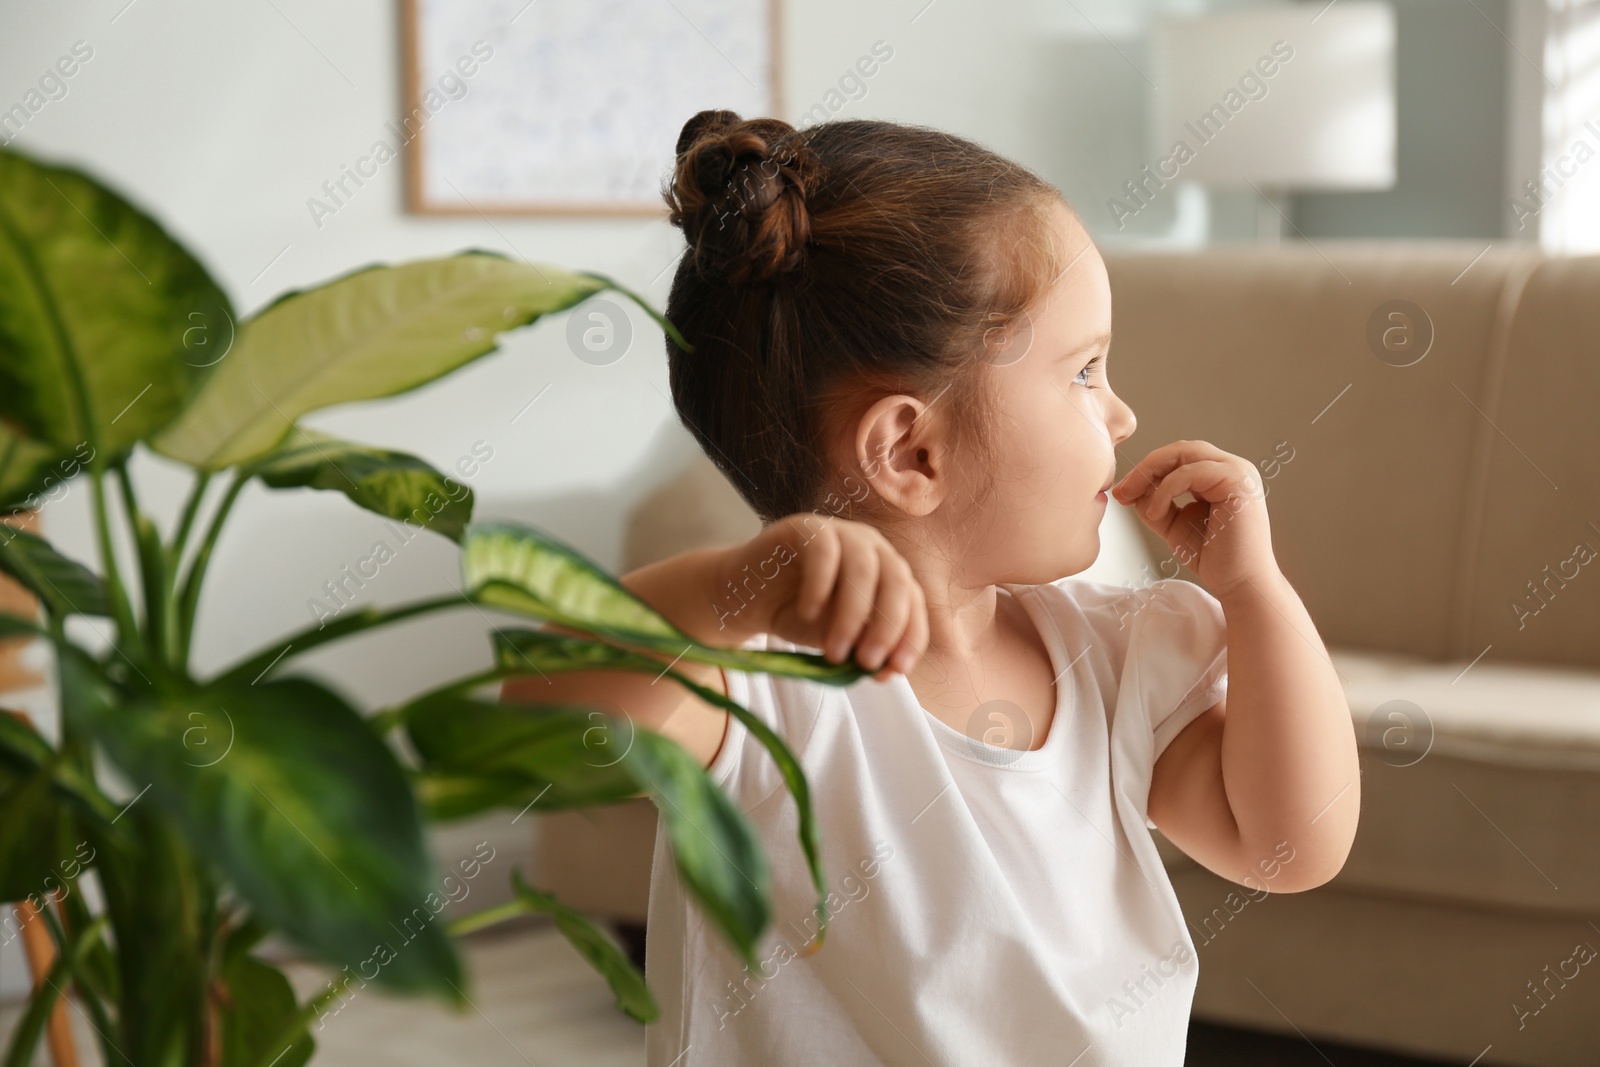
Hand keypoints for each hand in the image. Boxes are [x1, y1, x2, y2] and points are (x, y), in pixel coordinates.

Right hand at [715, 514, 928, 680]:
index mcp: (888, 573)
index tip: (895, 670)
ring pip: (863, 568)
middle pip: (897, 581)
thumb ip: (862, 648)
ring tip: (834, 651)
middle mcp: (872, 548)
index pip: (914, 602)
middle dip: (887, 627)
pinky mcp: (807, 527)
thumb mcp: (837, 640)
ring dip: (853, 615)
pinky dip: (820, 586)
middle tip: (867, 663)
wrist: (747, 598)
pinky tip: (808, 613)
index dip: (910, 636)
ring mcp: (841, 533)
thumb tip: (888, 669)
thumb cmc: (798, 617)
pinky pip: (824, 551)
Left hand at [1109, 440, 1277, 597]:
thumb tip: (1131, 489)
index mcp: (1218, 476)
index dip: (1147, 470)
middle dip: (1145, 467)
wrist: (1240, 584)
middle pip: (1180, 449)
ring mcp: (1237, 472)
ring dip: (1150, 473)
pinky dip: (1166, 490)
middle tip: (1121, 491)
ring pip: (1184, 454)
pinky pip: (1191, 473)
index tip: (1122, 492)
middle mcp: (1231, 468)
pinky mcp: (1238, 482)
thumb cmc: (1214, 558)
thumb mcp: (1174, 524)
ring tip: (1131, 498)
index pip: (1178, 457)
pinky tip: (1156, 512)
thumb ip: (1155, 503)